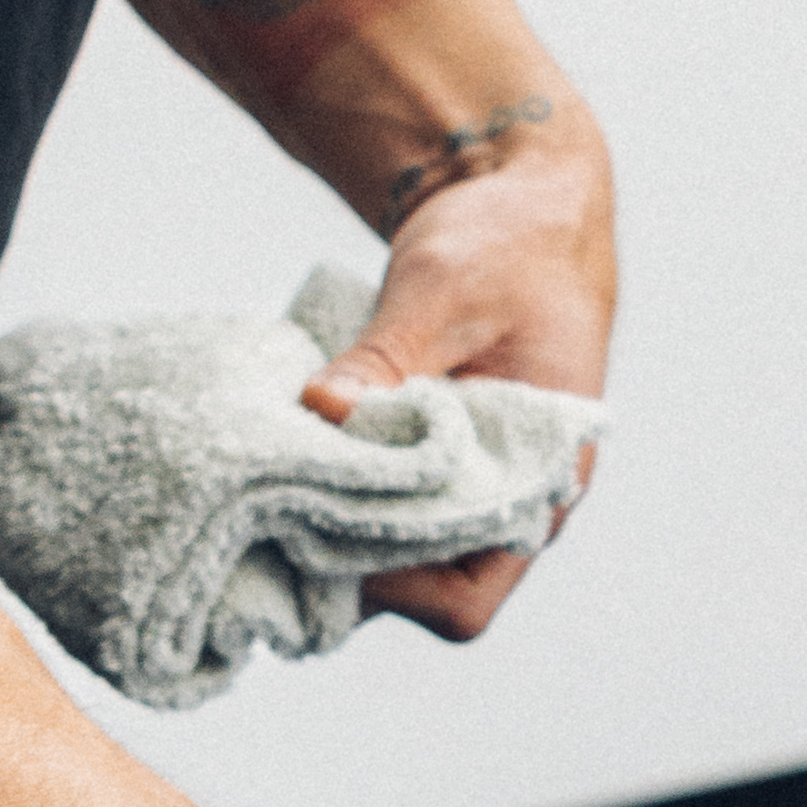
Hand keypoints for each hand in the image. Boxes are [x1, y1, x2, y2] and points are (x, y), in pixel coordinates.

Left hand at [311, 131, 617, 639]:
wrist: (523, 206)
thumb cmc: (509, 245)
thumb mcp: (445, 290)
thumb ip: (387, 357)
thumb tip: (322, 409)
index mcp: (539, 479)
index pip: (464, 600)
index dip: (391, 589)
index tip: (326, 532)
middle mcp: (506, 501)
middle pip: (416, 592)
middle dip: (344, 565)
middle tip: (267, 514)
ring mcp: (467, 484)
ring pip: (391, 555)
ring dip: (332, 531)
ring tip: (268, 487)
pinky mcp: (430, 460)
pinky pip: (379, 507)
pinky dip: (332, 495)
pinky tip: (284, 458)